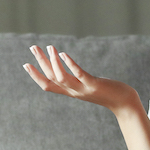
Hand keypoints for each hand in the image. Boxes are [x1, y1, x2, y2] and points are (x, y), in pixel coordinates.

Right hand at [23, 45, 138, 113]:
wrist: (124, 102)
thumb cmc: (108, 92)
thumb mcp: (88, 86)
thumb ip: (78, 80)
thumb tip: (70, 69)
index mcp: (71, 92)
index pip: (48, 85)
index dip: (35, 76)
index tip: (25, 64)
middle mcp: (74, 91)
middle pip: (51, 78)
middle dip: (41, 62)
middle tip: (33, 47)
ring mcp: (83, 89)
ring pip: (62, 77)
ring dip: (53, 62)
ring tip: (49, 47)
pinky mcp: (94, 85)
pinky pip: (79, 74)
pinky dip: (70, 65)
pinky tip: (63, 54)